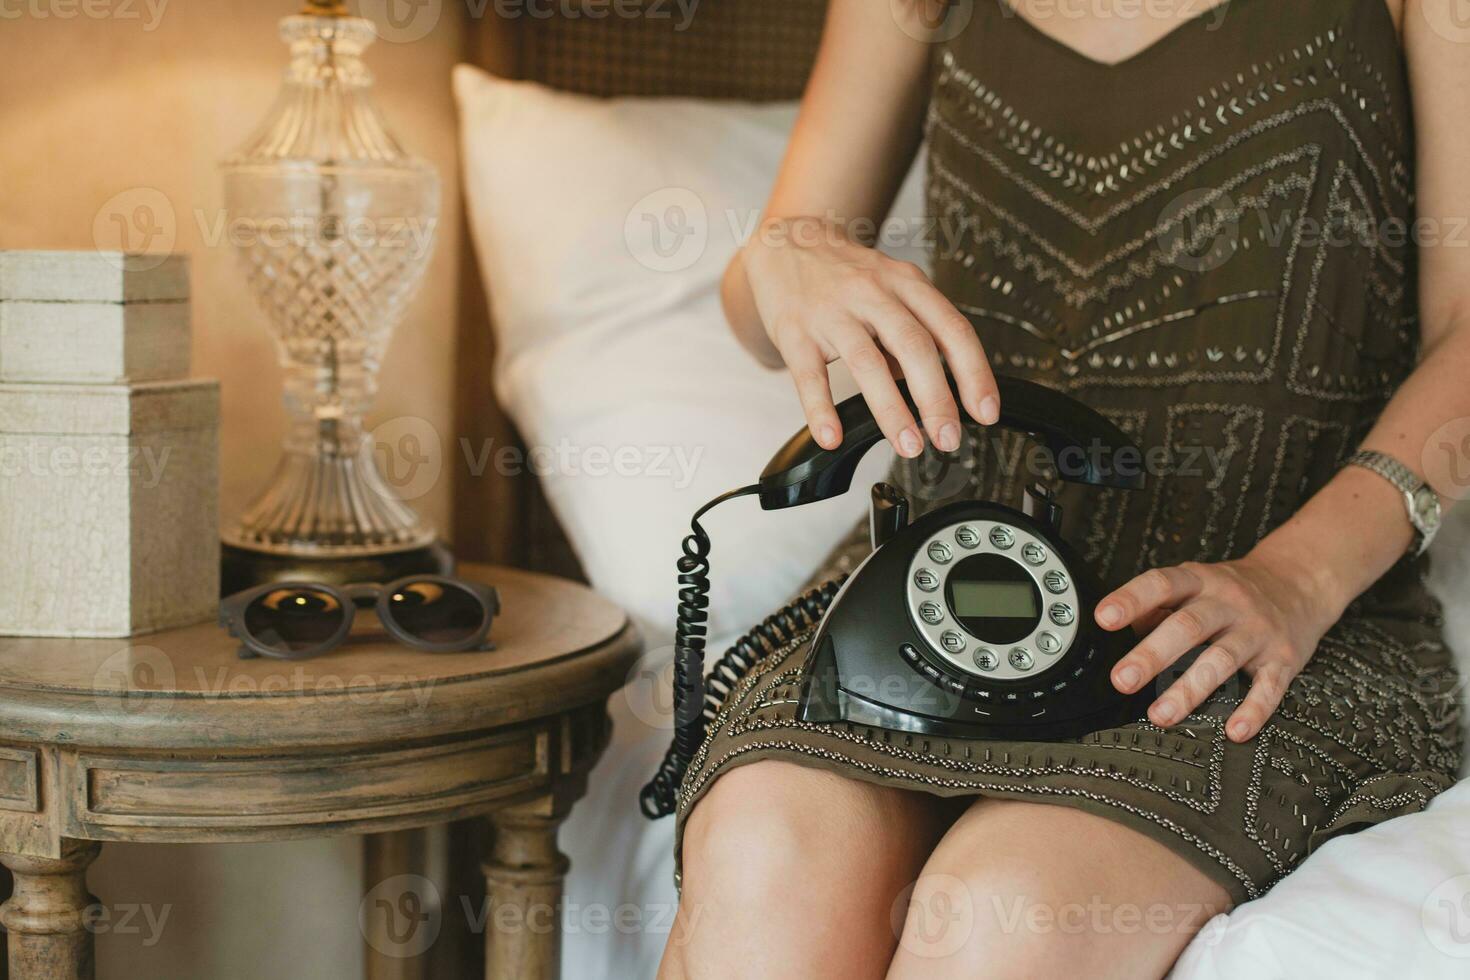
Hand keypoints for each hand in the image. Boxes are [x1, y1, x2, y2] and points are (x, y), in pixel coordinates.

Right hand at [742, 216, 999, 456]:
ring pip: (868, 362)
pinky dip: (821, 410)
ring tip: (908, 446)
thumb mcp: (891, 288)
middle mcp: (873, 293)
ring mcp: (832, 311)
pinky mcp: (794, 331)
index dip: (974, 372)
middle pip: (915, 346)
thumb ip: (912, 335)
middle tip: (948, 439)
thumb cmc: (845, 274)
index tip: (985, 412)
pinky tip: (832, 437)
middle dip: (937, 399)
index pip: (952, 329)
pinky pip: (810, 375)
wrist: (786, 241)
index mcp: (906, 283)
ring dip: (891, 411)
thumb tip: (934, 392)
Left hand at [1096, 547, 1343, 742]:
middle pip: (1187, 626)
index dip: (1131, 600)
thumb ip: (1160, 605)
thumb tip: (1124, 631)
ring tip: (1159, 715)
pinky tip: (1234, 731)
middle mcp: (1228, 603)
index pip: (1161, 584)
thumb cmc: (1234, 590)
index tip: (1103, 618)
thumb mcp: (1196, 582)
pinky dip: (1253, 711)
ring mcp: (1258, 631)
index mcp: (1200, 581)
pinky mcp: (1284, 658)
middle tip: (1122, 680)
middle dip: (1152, 655)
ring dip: (1189, 690)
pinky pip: (1269, 687)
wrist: (1300, 582)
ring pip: (1221, 660)